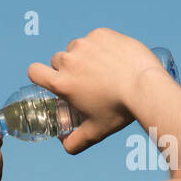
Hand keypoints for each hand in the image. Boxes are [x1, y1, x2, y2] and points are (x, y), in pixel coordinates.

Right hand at [26, 27, 163, 154]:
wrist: (146, 87)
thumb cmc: (119, 110)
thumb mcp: (95, 131)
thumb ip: (75, 142)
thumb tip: (65, 146)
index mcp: (62, 83)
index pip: (34, 71)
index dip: (40, 75)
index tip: (52, 78)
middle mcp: (69, 61)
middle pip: (57, 60)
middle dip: (67, 68)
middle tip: (85, 79)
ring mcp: (85, 45)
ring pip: (75, 48)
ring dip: (83, 56)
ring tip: (103, 68)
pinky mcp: (101, 34)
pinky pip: (94, 38)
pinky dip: (100, 46)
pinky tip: (113, 57)